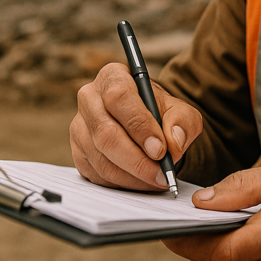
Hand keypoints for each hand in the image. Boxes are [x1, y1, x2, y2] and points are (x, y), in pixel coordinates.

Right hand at [70, 63, 202, 190]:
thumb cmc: (159, 112)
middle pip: (106, 133)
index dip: (140, 126)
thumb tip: (174, 141)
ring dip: (132, 176)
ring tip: (157, 180)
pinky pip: (97, 174)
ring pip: (101, 158)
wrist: (146, 124)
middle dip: (137, 160)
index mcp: (113, 77)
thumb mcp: (180, 110)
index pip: (119, 98)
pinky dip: (123, 183)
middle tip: (161, 174)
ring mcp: (80, 126)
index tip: (160, 149)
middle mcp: (90, 98)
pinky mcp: (78, 152)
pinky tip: (141, 181)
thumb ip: (182, 121)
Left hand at [163, 160, 260, 260]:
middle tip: (179, 221)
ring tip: (200, 225)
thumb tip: (203, 200)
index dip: (188, 243)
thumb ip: (242, 186)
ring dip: (210, 252)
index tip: (170, 227)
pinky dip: (229, 257)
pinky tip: (225, 237)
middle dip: (194, 245)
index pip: (220, 253)